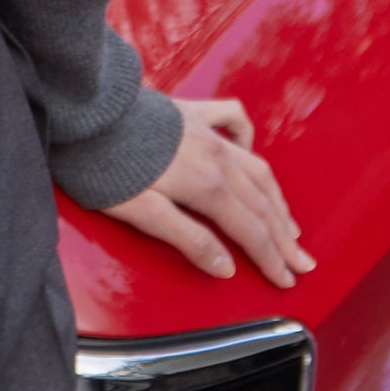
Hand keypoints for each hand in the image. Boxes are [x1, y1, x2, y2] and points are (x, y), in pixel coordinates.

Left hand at [100, 95, 311, 290]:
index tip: (287, 280)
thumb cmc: (104, 165)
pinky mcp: (191, 114)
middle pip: (262, 205)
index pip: (251, 232)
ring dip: (277, 200)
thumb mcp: (142, 213)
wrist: (86, 111)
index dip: (271, 259)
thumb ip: (188, 239)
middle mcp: (217, 157)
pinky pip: (233, 120)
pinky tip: (250, 150)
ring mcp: (207, 132)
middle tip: (303, 263)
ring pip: (256, 168)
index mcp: (207, 186)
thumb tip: (225, 267)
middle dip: (284, 238)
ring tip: (290, 224)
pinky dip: (248, 138)